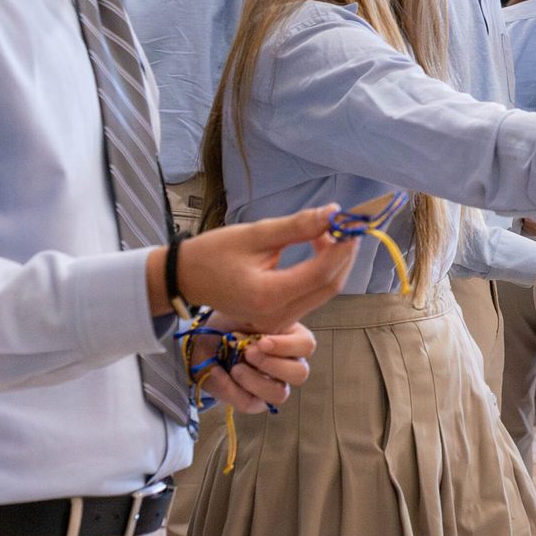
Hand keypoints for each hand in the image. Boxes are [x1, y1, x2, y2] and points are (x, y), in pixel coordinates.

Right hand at [154, 206, 355, 327]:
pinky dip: (321, 271)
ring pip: (324, 292)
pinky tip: (315, 247)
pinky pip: (312, 296)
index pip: (321, 273)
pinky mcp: (279, 319)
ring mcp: (278, 322)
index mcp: (268, 295)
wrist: (186, 279)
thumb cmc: (214, 253)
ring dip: (333, 262)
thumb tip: (334, 213)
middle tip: (343, 225)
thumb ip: (297, 226)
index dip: (342, 247)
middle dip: (343, 254)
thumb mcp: (255, 234)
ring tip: (325, 231)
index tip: (349, 222)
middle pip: (329, 286)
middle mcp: (277, 315)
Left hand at [193, 320, 316, 412]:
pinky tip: (218, 373)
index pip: (306, 346)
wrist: (203, 340)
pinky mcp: (253, 401)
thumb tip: (266, 332)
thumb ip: (262, 319)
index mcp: (292, 339)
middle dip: (273, 364)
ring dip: (255, 381)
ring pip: (280, 394)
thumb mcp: (246, 312)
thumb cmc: (230, 324)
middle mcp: (288, 364)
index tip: (262, 341)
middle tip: (248, 353)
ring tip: (234, 367)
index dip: (287, 346)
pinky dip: (231, 390)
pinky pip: (249, 403)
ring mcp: (272, 385)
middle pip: (300, 374)